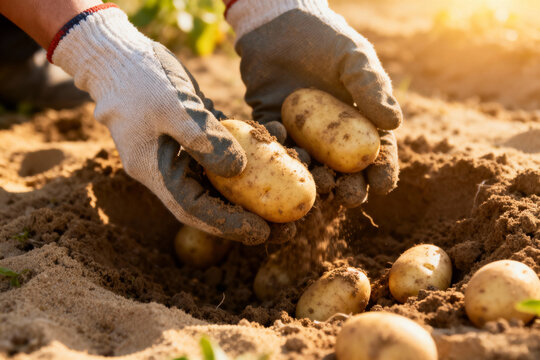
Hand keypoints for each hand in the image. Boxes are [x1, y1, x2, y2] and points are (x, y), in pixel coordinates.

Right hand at [49, 5, 269, 243]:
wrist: (120, 55)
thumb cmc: (139, 79)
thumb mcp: (171, 106)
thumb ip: (203, 139)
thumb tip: (239, 170)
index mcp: (155, 172)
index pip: (193, 209)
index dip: (228, 224)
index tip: (263, 232)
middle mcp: (169, 170)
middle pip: (210, 204)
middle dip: (247, 217)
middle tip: (286, 230)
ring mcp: (181, 155)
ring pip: (221, 183)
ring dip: (253, 193)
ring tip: (288, 202)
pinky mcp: (194, 138)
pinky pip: (224, 155)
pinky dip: (250, 159)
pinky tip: (279, 153)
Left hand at [228, 0, 400, 206]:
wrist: (278, 23)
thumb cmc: (324, 38)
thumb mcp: (353, 58)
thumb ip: (371, 87)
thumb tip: (394, 124)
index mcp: (358, 120)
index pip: (375, 151)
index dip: (381, 170)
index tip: (382, 185)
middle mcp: (330, 134)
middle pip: (344, 169)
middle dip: (350, 186)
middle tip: (349, 196)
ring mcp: (300, 133)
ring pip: (310, 165)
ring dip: (315, 179)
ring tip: (318, 186)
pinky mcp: (271, 125)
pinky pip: (274, 146)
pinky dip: (279, 152)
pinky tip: (282, 153)